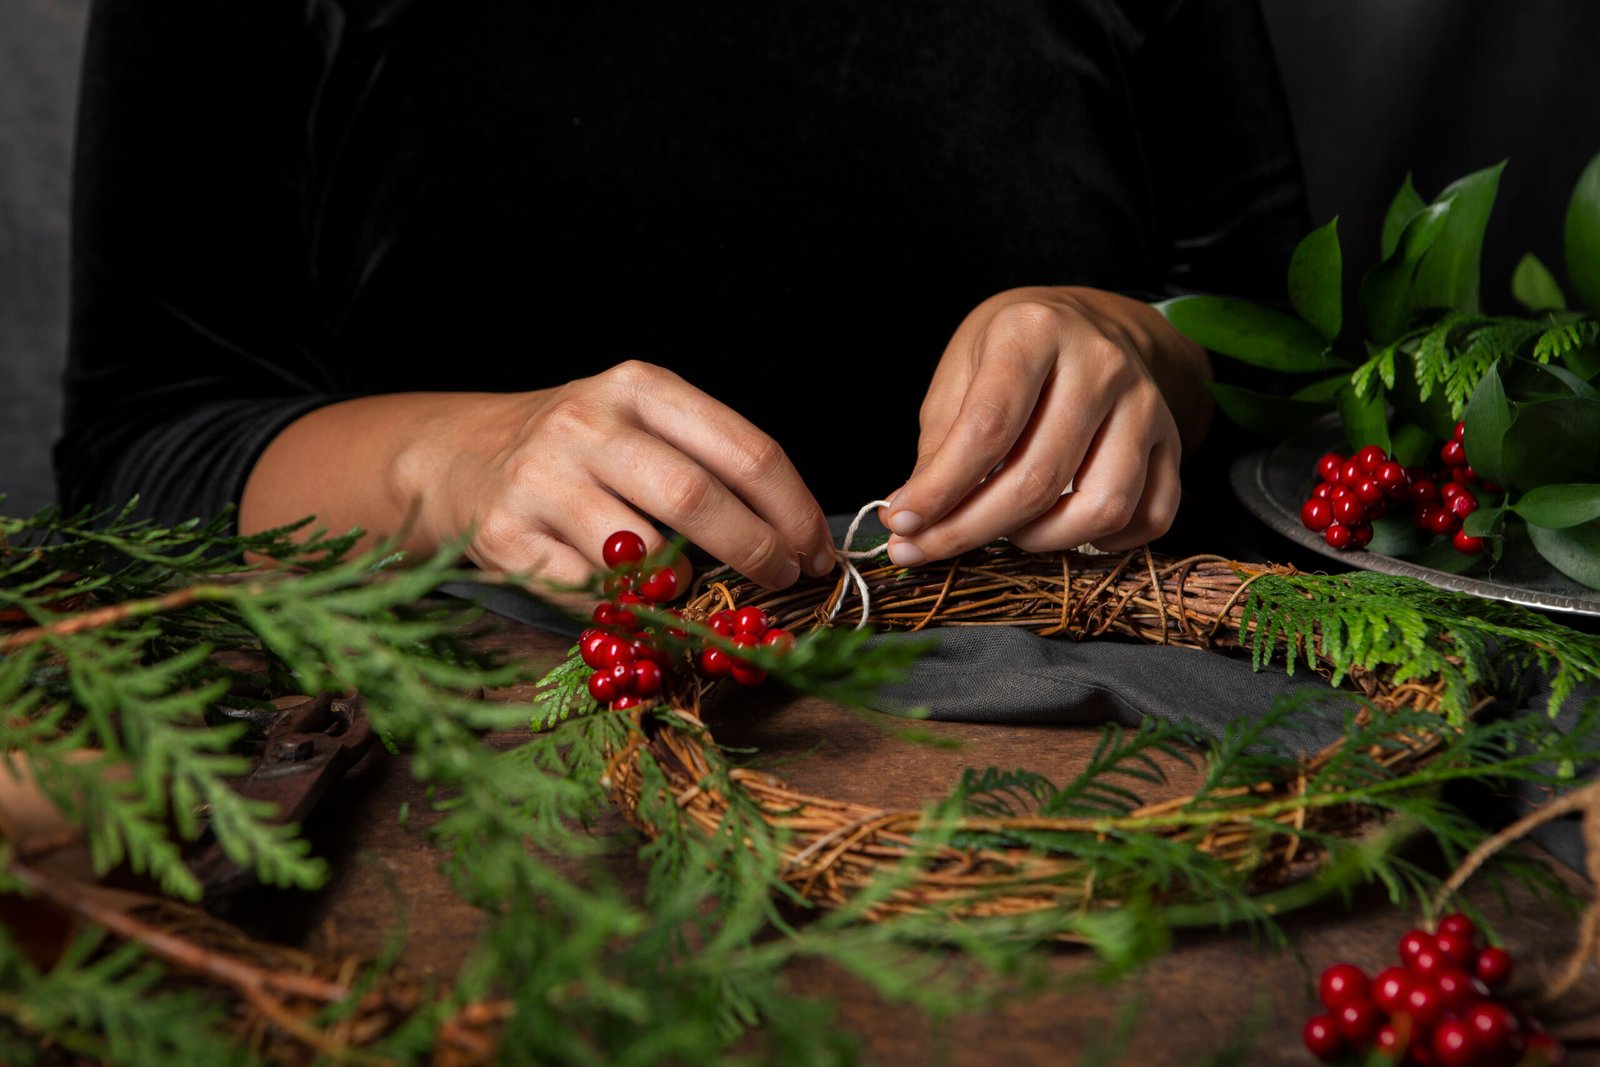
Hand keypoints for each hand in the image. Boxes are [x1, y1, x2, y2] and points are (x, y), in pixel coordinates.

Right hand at [407, 361, 837, 590]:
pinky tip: (625, 596)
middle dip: (756, 551)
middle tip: (781, 579)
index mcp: (640, 388)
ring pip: (642, 555)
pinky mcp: (507, 534)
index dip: (793, 511)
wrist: (455, 455)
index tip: (815, 552)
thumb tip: (792, 538)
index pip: (745, 450)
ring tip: (692, 586)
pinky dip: (623, 607)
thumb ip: (707, 463)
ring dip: (683, 585)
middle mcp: (589, 423)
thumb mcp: (639, 423)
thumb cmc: (575, 449)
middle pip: (697, 498)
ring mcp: (542, 478)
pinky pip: (591, 592)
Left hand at [879, 287, 1209, 565]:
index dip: (940, 489)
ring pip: (1103, 506)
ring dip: (1042, 541)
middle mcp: (1101, 362)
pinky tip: (1063, 529)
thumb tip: (916, 520)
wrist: (1088, 323)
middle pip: (1039, 477)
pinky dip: (1104, 543)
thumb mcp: (959, 373)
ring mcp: (1146, 403)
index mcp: (1034, 330)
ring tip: (1004, 532)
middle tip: (929, 547)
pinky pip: (1150, 517)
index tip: (901, 524)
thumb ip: (939, 444)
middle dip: (973, 529)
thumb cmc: (1009, 352)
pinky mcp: (1173, 441)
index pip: (988, 429)